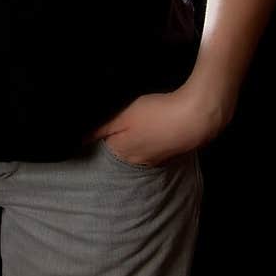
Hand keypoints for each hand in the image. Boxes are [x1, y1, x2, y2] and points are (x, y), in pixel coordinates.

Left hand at [82, 79, 235, 166]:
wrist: (196, 117)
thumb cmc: (156, 113)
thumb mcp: (123, 116)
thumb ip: (101, 128)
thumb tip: (79, 141)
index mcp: (122, 152)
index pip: (103, 144)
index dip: (102, 130)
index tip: (103, 118)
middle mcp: (137, 161)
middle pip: (121, 146)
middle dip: (119, 134)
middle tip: (123, 114)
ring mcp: (157, 159)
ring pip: (139, 145)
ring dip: (138, 134)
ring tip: (141, 117)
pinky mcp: (172, 151)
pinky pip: (155, 144)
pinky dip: (153, 135)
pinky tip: (157, 123)